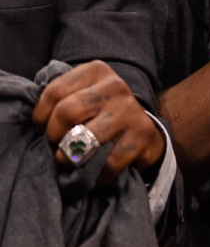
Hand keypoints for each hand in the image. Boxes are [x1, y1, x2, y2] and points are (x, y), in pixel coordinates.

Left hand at [32, 60, 164, 184]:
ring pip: (85, 138)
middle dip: (53, 135)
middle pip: (67, 112)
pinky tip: (94, 172)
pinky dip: (97, 175)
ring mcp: (129, 110)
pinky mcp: (142, 134)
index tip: (43, 127)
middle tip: (56, 144)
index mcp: (96, 71)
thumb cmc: (99, 112)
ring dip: (71, 156)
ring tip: (71, 159)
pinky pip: (108, 162)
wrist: (141, 128)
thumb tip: (29, 115)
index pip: (54, 91)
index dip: (40, 115)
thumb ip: (59, 97)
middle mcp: (115, 86)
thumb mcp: (81, 93)